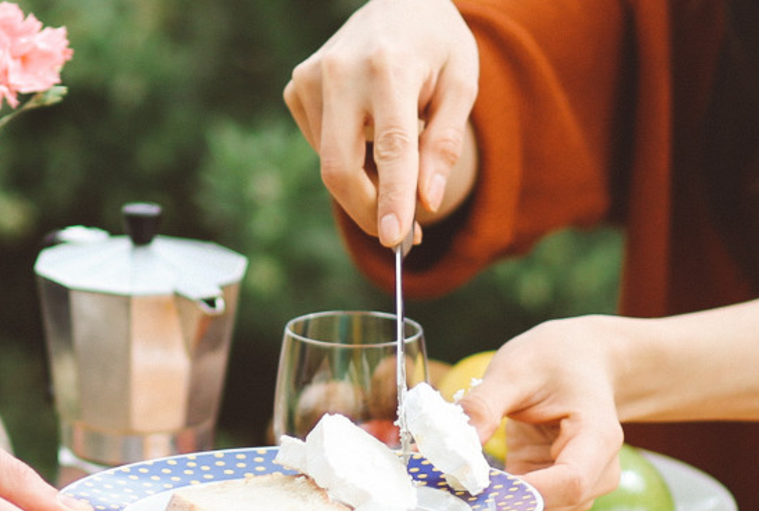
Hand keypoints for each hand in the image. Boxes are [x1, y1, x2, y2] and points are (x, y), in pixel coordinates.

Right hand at [285, 0, 477, 245]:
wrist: (400, 1)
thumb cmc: (436, 45)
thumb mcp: (461, 85)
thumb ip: (443, 143)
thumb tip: (425, 202)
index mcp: (390, 66)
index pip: (391, 146)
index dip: (391, 197)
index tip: (393, 238)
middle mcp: (342, 70)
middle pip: (341, 166)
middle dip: (368, 210)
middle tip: (401, 235)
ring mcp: (311, 77)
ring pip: (330, 162)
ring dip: (365, 182)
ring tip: (398, 161)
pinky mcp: (297, 86)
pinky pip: (320, 146)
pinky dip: (348, 156)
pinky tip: (370, 130)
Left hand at [457, 316, 627, 510]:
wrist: (581, 359)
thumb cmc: (555, 359)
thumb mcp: (514, 370)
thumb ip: (483, 405)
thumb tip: (454, 445)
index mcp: (597, 436)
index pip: (571, 482)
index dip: (528, 494)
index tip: (481, 487)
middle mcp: (598, 468)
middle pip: (553, 504)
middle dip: (504, 499)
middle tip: (456, 480)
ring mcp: (581, 482)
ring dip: (500, 500)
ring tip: (467, 471)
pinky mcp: (556, 486)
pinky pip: (529, 504)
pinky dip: (502, 495)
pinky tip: (480, 476)